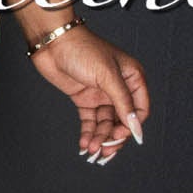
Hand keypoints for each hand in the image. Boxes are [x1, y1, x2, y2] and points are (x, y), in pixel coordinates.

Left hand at [25, 22, 148, 164]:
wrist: (52, 42)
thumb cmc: (83, 49)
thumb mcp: (108, 76)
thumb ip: (123, 103)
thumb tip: (136, 128)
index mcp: (132, 78)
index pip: (140, 110)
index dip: (132, 126)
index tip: (120, 138)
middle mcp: (119, 87)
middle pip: (122, 121)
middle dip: (114, 137)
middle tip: (104, 151)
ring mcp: (101, 94)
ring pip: (106, 123)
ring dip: (99, 138)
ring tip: (90, 149)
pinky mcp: (84, 99)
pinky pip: (90, 121)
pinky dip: (88, 133)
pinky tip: (84, 144)